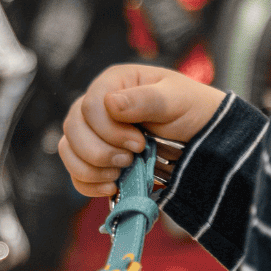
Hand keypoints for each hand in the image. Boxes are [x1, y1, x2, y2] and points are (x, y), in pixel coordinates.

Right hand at [59, 63, 225, 197]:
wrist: (202, 139)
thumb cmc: (191, 111)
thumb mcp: (176, 99)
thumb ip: (146, 99)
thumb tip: (110, 103)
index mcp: (112, 84)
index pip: (89, 106)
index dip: (109, 130)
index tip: (140, 143)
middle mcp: (95, 106)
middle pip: (73, 129)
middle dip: (100, 151)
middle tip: (130, 159)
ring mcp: (92, 133)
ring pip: (68, 150)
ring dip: (92, 168)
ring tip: (121, 172)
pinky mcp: (94, 158)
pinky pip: (75, 172)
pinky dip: (88, 184)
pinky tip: (112, 186)